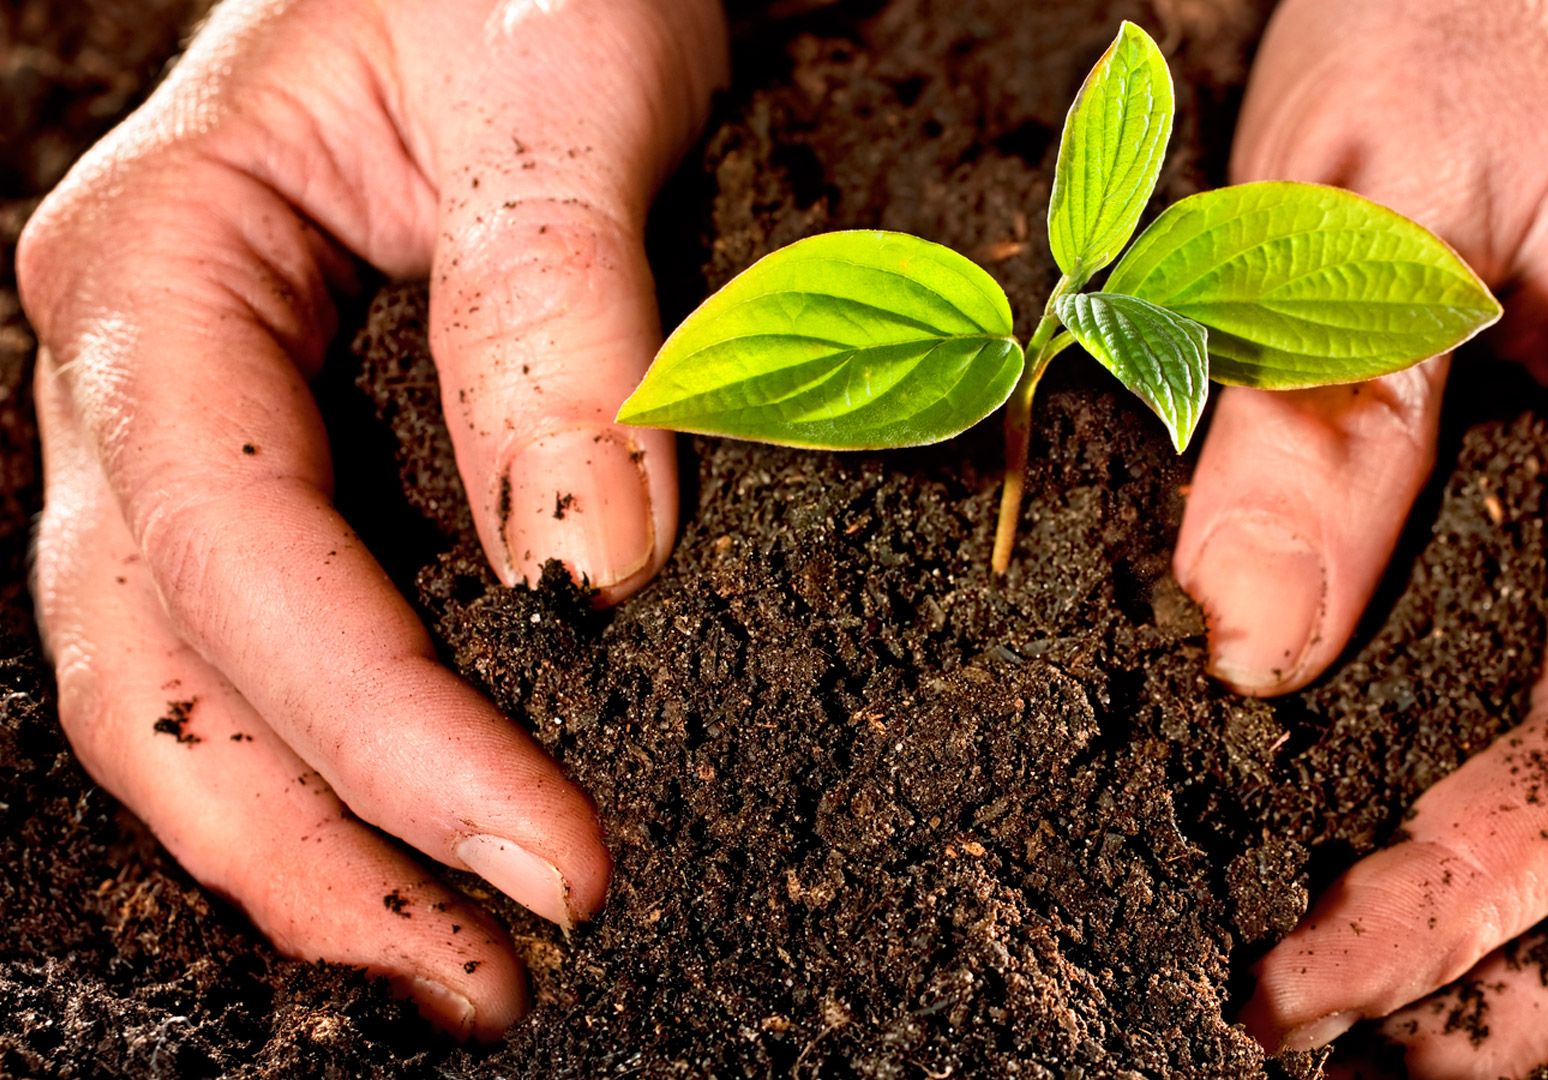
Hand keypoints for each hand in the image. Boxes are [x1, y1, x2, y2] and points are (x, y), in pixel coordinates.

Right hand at [20, 0, 724, 1038]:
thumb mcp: (548, 100)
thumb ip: (558, 322)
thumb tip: (593, 572)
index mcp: (160, 266)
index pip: (245, 556)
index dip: (390, 734)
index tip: (552, 857)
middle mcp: (143, 370)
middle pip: (164, 671)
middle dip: (315, 852)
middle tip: (486, 980)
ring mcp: (205, 426)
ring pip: (191, 687)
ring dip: (317, 844)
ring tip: (467, 968)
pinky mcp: (297, 457)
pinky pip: (278, 641)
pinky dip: (346, 762)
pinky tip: (436, 839)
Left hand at [1174, 0, 1547, 1072]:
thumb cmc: (1456, 32)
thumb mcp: (1348, 195)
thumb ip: (1318, 418)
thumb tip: (1244, 651)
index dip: (1484, 886)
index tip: (1321, 970)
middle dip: (1513, 973)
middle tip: (1319, 1039)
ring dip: (1528, 953)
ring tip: (1362, 1028)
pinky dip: (1515, 861)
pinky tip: (1398, 895)